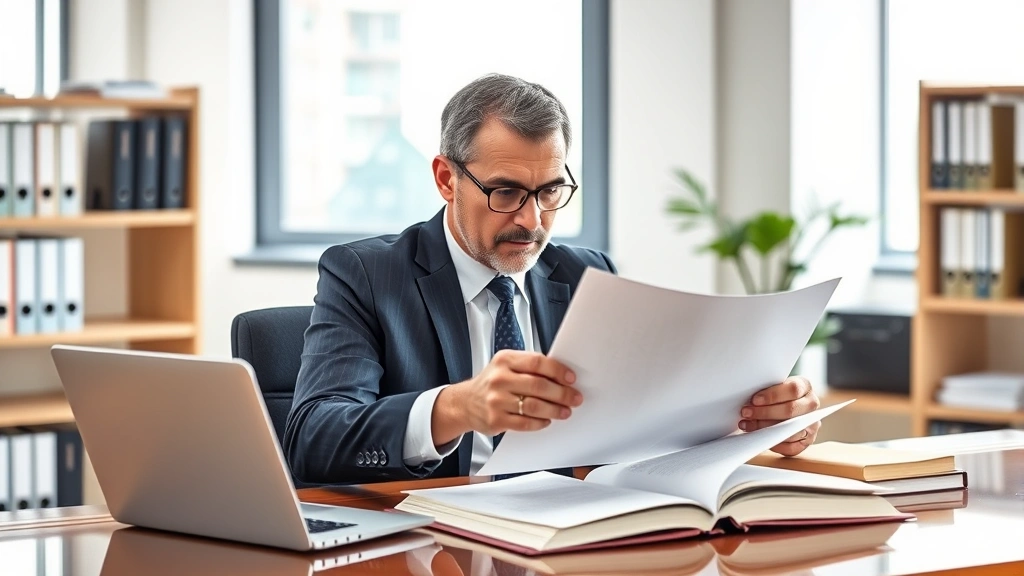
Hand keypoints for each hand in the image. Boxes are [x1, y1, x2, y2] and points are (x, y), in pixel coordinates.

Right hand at [433, 350, 581, 442]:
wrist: (465, 402)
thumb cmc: (492, 382)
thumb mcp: (505, 365)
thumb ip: (529, 367)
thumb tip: (561, 375)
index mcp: (505, 360)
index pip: (537, 362)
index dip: (558, 370)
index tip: (571, 378)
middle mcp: (499, 379)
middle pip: (539, 385)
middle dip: (562, 393)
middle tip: (575, 398)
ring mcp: (496, 400)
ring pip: (534, 406)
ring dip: (555, 410)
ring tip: (565, 411)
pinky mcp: (496, 419)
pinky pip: (525, 423)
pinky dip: (540, 422)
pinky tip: (547, 420)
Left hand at [738, 375, 819, 455]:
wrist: (786, 406)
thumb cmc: (775, 395)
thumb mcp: (772, 386)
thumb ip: (766, 389)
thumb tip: (748, 400)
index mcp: (805, 386)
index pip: (792, 389)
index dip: (772, 395)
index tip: (754, 400)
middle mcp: (812, 404)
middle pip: (790, 410)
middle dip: (765, 412)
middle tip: (746, 413)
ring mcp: (812, 424)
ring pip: (790, 430)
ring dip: (765, 428)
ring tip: (748, 425)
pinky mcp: (808, 441)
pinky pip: (791, 447)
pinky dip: (773, 444)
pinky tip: (759, 437)